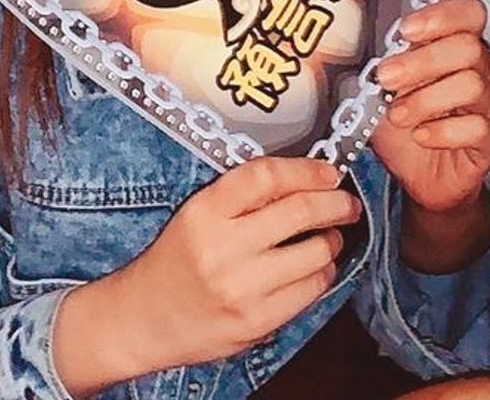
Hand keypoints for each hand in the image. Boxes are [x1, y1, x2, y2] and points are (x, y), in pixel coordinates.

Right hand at [52, 158, 359, 393]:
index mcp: (204, 211)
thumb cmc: (178, 259)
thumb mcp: (198, 213)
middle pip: (301, 211)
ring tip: (327, 238)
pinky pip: (312, 288)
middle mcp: (222, 248)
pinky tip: (312, 269)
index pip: (267, 176)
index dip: (308, 169)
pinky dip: (322, 273)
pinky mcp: (257, 321)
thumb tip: (310, 177)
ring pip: (316, 251)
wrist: (141, 320)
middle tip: (347, 204)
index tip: (329, 172)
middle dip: (336, 203)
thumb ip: (245, 195)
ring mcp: (242, 288)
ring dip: (331, 240)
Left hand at [372, 0, 489, 225]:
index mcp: (457, 48)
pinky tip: (421, 135)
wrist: (421, 179)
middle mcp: (480, 71)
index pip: (468, 13)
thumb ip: (387, 66)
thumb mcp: (387, 91)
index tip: (407, 30)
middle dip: (423, 60)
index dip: (442, 15)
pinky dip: (443, 131)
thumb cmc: (407, 127)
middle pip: (468, 48)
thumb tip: (370, 50)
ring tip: (398, 115)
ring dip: (426, 99)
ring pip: (472, 85)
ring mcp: (489, 105)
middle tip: (388, 77)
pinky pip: (477, 128)